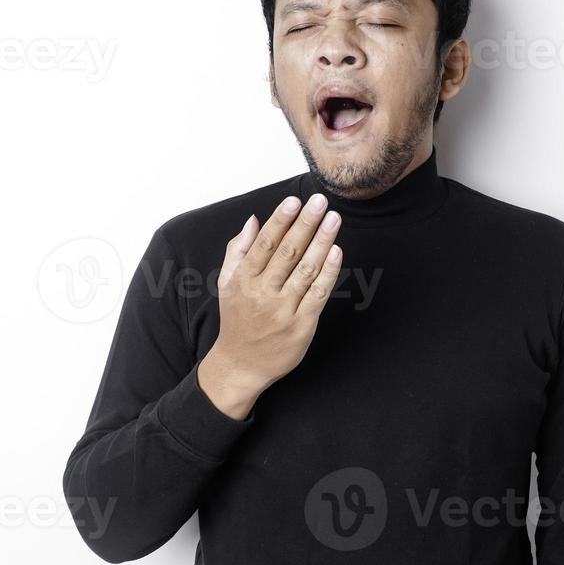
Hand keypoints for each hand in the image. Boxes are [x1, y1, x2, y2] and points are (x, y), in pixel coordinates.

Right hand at [197, 193, 341, 418]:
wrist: (241, 364)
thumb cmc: (237, 319)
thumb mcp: (227, 283)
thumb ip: (238, 250)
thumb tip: (252, 220)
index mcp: (243, 280)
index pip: (264, 244)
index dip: (281, 220)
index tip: (295, 200)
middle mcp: (262, 293)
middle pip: (288, 253)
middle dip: (306, 224)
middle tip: (321, 201)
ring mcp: (283, 310)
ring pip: (306, 270)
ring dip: (322, 242)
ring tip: (333, 219)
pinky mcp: (301, 326)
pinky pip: (318, 294)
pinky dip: (328, 272)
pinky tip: (336, 252)